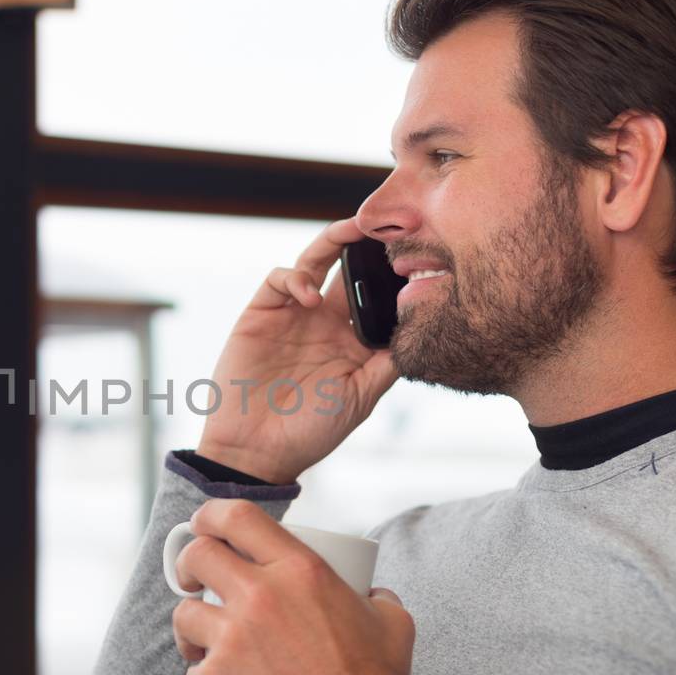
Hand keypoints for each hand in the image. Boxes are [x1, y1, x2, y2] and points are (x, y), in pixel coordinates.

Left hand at [171, 499, 414, 674]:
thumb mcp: (390, 619)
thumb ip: (373, 593)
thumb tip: (367, 589)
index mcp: (300, 569)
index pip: (236, 517)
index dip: (210, 515)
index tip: (203, 527)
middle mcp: (261, 596)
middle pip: (197, 556)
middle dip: (188, 565)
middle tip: (193, 581)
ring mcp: (234, 640)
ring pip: (184, 615)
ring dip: (191, 629)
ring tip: (205, 646)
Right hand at [195, 217, 399, 483]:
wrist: (256, 451)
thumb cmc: (310, 432)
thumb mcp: (361, 398)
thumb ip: (387, 362)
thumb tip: (420, 327)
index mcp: (351, 341)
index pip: (375, 294)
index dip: (391, 273)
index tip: (417, 252)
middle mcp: (324, 322)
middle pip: (349, 269)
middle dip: (367, 244)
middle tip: (387, 223)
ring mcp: (292, 315)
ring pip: (315, 262)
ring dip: (333, 241)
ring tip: (352, 230)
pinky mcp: (261, 314)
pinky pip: (279, 280)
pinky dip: (294, 277)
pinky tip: (307, 295)